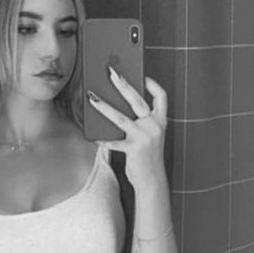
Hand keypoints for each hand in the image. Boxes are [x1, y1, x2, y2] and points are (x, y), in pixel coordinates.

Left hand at [86, 70, 167, 189]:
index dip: (152, 84)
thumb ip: (141, 121)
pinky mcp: (133, 149)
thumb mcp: (150, 135)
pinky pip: (113, 141)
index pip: (161, 97)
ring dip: (104, 106)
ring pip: (120, 118)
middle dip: (124, 85)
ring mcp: (144, 138)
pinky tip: (92, 135)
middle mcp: (154, 127)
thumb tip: (118, 104)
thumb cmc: (148, 155)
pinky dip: (102, 139)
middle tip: (112, 73)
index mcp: (161, 121)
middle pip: (138, 101)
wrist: (152, 179)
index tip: (143, 76)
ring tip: (92, 97)